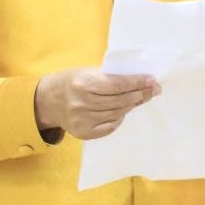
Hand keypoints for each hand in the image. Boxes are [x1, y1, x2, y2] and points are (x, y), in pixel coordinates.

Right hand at [34, 68, 160, 139]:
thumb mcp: (88, 72)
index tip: (152, 80)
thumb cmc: (73, 81)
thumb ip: (110, 77)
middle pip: (120, 100)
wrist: (49, 100)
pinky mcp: (83, 132)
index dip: (138, 82)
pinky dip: (119, 118)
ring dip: (132, 105)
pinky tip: (124, 110)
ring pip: (117, 113)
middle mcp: (82, 102)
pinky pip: (109, 126)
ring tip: (142, 98)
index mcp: (84, 83)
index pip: (118, 84)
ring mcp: (82, 119)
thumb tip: (139, 81)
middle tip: (154, 90)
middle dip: (141, 94)